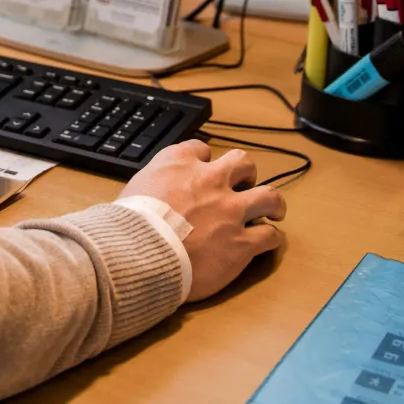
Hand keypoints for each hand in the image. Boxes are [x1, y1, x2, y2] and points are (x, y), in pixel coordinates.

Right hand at [120, 140, 285, 301]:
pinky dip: (271, 237)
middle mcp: (210, 181)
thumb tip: (155, 193)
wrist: (138, 254)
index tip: (204, 170)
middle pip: (242, 163)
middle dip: (246, 173)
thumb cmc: (129, 225)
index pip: (201, 150)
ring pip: (269, 196)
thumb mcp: (133, 188)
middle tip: (244, 186)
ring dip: (273, 203)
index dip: (204, 161)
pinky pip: (270, 236)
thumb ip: (154, 183)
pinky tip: (268, 241)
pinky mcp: (241, 243)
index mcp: (179, 164)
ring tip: (274, 210)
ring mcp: (230, 211)